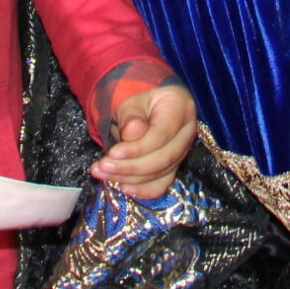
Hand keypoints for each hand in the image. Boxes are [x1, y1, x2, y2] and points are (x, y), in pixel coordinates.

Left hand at [94, 82, 196, 199]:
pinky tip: (123, 188)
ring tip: (102, 174)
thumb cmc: (137, 98)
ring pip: (161, 173)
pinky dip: (144, 190)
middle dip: (130, 167)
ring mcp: (183, 151)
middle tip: (102, 167)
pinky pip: (162, 184)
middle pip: (164, 158)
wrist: (144, 104)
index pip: (162, 134)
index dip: (137, 148)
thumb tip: (132, 133)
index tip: (112, 153)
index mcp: (180, 107)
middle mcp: (187, 131)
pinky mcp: (174, 166)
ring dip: (129, 179)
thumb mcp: (130, 100)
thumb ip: (131, 116)